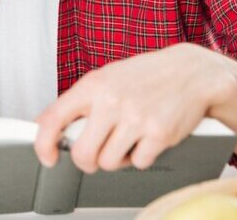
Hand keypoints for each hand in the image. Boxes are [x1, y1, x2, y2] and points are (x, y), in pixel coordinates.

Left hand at [33, 43, 236, 172]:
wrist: (192, 72)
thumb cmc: (146, 77)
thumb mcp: (106, 78)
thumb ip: (77, 101)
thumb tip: (44, 122)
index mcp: (93, 85)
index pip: (55, 118)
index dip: (44, 143)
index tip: (48, 156)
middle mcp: (111, 101)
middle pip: (83, 154)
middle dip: (88, 161)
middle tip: (97, 153)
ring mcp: (135, 118)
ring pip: (109, 163)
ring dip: (117, 159)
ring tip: (127, 140)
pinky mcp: (158, 133)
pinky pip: (139, 163)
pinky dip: (142, 157)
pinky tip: (147, 139)